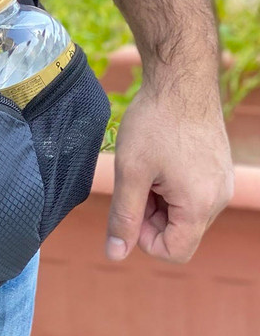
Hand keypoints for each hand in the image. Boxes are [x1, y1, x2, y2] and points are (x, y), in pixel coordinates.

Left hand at [106, 72, 233, 262]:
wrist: (181, 81)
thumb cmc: (154, 124)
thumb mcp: (130, 174)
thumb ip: (124, 217)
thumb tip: (115, 254)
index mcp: (199, 205)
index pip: (173, 251)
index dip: (143, 239)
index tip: (130, 209)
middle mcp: (218, 199)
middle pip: (178, 235)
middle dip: (149, 219)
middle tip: (135, 183)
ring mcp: (220, 184)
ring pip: (182, 217)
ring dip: (157, 204)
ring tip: (146, 171)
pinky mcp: (216, 172)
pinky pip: (191, 198)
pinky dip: (169, 191)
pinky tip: (158, 165)